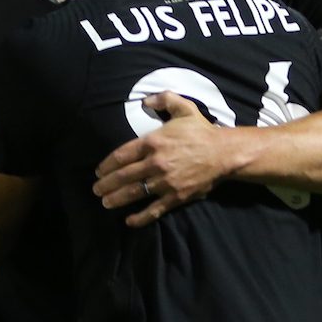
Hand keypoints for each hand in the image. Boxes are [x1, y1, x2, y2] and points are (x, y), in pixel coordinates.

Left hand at [93, 93, 233, 225]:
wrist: (224, 153)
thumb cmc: (202, 131)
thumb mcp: (183, 108)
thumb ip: (163, 99)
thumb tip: (145, 100)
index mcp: (153, 142)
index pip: (121, 155)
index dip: (106, 165)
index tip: (99, 171)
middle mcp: (155, 163)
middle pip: (123, 176)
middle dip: (106, 185)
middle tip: (96, 190)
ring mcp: (165, 182)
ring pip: (134, 193)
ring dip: (116, 199)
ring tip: (106, 203)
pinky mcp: (175, 196)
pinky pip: (154, 209)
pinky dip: (140, 217)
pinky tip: (129, 221)